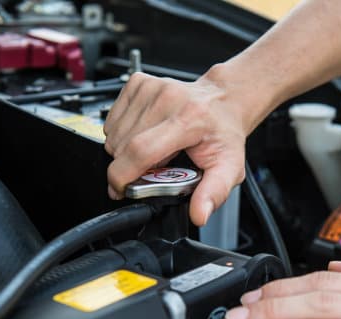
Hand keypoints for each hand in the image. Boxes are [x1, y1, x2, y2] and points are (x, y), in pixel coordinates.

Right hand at [103, 70, 249, 225]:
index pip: (140, 150)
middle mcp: (167, 98)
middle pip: (122, 144)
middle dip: (126, 167)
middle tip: (149, 171)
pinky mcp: (138, 82)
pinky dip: (121, 133)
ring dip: (123, 151)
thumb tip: (199, 214)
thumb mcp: (228, 167)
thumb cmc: (223, 133)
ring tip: (152, 151)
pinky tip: (144, 133)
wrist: (223, 101)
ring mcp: (150, 87)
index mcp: (189, 118)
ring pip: (113, 133)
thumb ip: (214, 193)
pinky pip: (112, 119)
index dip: (123, 175)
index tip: (122, 190)